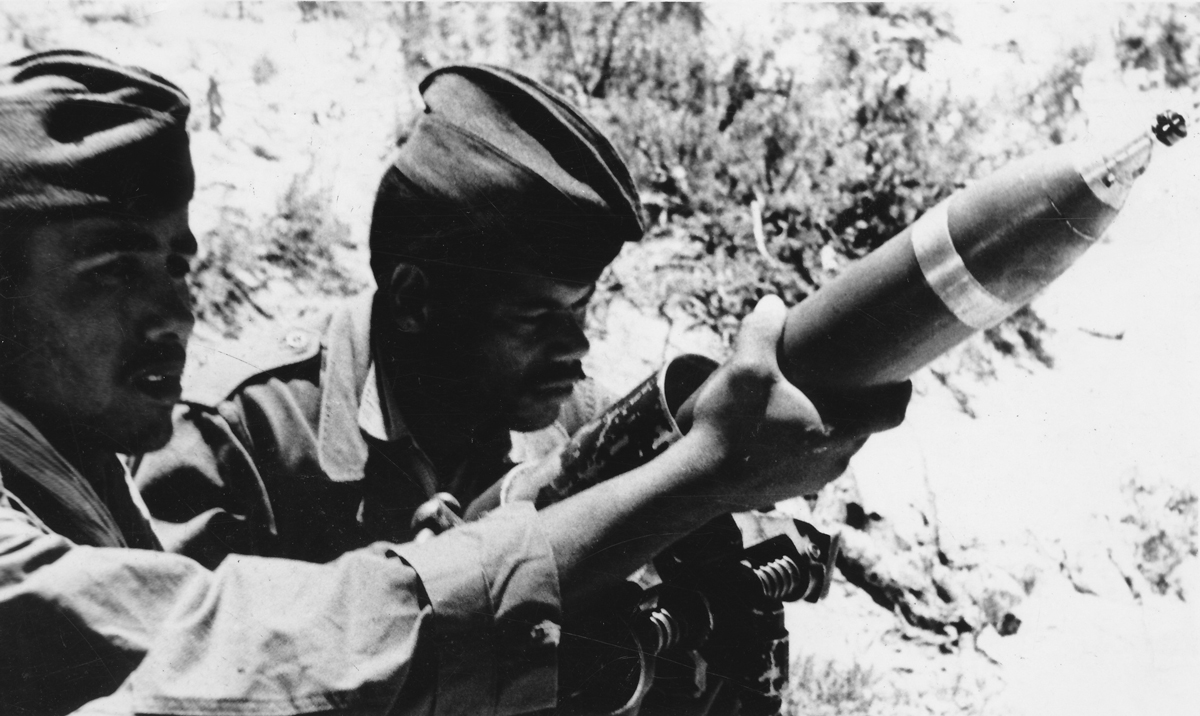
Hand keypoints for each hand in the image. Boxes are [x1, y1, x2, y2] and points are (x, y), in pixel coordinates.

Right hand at [684, 295, 909, 508]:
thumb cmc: (728, 427)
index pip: (892, 413)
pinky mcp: (792, 490)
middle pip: (861, 426)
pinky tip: (777, 428)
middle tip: (838, 376)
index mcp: (835, 430)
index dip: (900, 392)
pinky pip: (811, 460)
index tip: (900, 375)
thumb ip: (761, 331)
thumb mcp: (744, 368)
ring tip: (803, 399)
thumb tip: (772, 304)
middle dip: (854, 402)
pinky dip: (804, 442)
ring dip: (827, 423)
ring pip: (835, 445)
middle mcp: (833, 460)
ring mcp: (814, 479)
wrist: (697, 484)